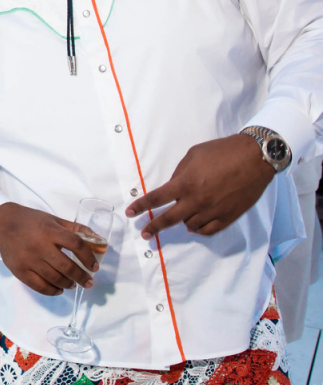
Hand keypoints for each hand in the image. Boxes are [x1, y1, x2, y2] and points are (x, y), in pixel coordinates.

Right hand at [0, 202, 99, 296]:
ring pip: (55, 279)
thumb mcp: (53, 220)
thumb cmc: (31, 221)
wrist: (2, 224)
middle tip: (88, 282)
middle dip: (82, 277)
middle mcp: (39, 246)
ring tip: (73, 284)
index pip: (75, 244)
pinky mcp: (19, 271)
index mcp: (50, 230)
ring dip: (68, 284)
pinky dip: (53, 291)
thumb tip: (98, 239)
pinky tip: (59, 289)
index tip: (94, 267)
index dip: (88, 257)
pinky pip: (40, 286)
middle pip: (67, 266)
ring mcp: (28, 260)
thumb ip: (75, 229)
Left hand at [125, 135, 273, 238]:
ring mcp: (213, 211)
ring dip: (182, 222)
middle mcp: (197, 201)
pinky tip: (195, 226)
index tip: (130, 213)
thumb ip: (180, 173)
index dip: (141, 207)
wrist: (255, 158)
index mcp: (185, 184)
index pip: (156, 199)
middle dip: (154, 227)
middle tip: (144, 233)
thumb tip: (173, 188)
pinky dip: (199, 229)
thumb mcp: (193, 155)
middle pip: (169, 219)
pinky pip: (208, 230)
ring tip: (180, 217)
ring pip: (190, 226)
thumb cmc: (223, 151)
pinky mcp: (228, 217)